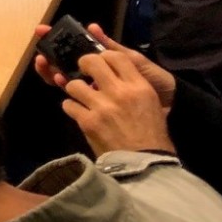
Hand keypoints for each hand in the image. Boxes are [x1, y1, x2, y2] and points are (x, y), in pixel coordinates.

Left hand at [33, 22, 176, 155]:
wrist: (146, 165)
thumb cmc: (153, 136)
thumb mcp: (151, 104)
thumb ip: (132, 86)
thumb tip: (113, 75)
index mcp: (139, 86)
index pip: (116, 56)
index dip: (104, 56)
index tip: (100, 62)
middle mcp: (119, 92)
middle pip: (91, 61)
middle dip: (83, 64)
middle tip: (83, 72)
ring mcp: (101, 107)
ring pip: (73, 84)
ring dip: (75, 91)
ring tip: (82, 98)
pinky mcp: (87, 122)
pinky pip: (68, 105)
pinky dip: (72, 109)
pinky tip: (80, 114)